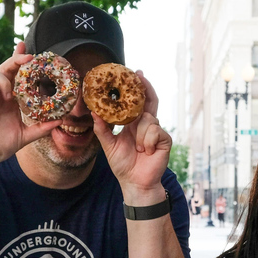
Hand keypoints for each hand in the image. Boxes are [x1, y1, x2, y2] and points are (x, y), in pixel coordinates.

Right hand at [0, 42, 59, 165]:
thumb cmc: (3, 144)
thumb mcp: (27, 135)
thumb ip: (42, 127)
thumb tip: (60, 121)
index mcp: (12, 98)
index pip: (17, 74)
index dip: (20, 59)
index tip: (29, 50)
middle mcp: (0, 93)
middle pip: (6, 67)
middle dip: (16, 58)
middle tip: (28, 58)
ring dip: (4, 80)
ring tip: (9, 97)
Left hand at [92, 71, 170, 199]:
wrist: (135, 183)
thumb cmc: (123, 165)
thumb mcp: (108, 145)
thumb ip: (102, 129)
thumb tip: (93, 112)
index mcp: (134, 124)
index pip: (137, 103)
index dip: (138, 89)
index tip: (135, 74)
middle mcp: (146, 125)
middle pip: (149, 102)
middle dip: (146, 88)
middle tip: (140, 76)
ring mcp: (157, 132)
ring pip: (148, 119)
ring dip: (140, 134)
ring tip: (138, 148)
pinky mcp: (165, 140)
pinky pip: (155, 131)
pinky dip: (147, 141)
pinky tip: (146, 151)